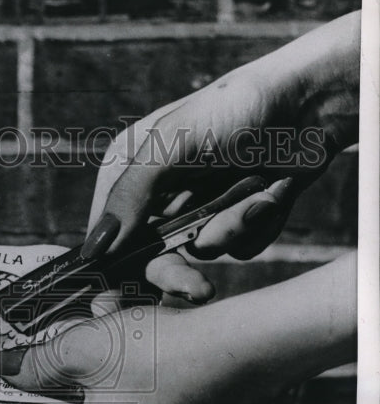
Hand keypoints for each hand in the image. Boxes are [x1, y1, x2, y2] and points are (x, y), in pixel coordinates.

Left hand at [0, 253, 355, 403]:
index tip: (36, 367)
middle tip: (83, 347)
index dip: (29, 397)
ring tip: (123, 346)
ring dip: (110, 390)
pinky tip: (157, 369)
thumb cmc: (160, 352)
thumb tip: (0, 366)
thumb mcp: (82, 348)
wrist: (249, 351)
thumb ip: (32, 364)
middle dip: (75, 386)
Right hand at [85, 11, 359, 301]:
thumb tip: (91, 252)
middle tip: (199, 290)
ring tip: (258, 195)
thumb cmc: (234, 107)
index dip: (110, 269)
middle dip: (177, 271)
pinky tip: (272, 192)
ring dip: (232, 228)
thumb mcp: (170, 148)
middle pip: (150, 257)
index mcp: (130, 170)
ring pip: (202, 252)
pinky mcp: (239, 217)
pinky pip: (240, 247)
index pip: (106, 234)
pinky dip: (259, 225)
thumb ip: (128, 199)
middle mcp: (161, 193)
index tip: (114, 304)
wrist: (312, 100)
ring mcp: (201, 207)